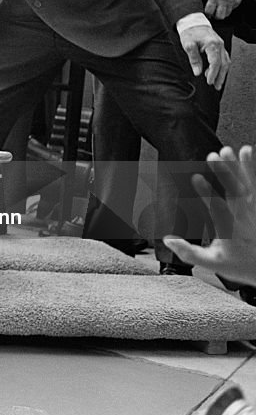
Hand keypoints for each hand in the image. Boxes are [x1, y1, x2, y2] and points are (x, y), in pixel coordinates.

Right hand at [165, 145, 255, 287]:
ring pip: (248, 184)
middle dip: (224, 173)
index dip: (207, 193)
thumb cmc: (243, 265)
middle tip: (213, 156)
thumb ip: (189, 252)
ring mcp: (255, 210)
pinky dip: (254, 168)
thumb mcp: (213, 264)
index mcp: (229, 231)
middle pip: (234, 191)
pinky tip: (250, 150)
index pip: (218, 209)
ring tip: (230, 149)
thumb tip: (167, 240)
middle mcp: (244, 217)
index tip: (196, 177)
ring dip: (239, 165)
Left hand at [179, 24, 229, 89]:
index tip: (209, 81)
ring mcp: (221, 46)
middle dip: (220, 76)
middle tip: (216, 86)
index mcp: (212, 44)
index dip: (213, 73)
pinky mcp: (219, 46)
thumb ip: (193, 59)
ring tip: (217, 83)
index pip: (215, 62)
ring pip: (226, 62)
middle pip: (223, 64)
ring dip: (222, 73)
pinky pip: (224, 58)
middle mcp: (219, 45)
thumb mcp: (188, 45)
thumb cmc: (190, 32)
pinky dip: (222, 67)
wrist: (193, 22)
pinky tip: (217, 73)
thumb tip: (197, 72)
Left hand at [205, 0, 244, 20]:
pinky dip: (229, 9)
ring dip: (223, 13)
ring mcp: (231, 1)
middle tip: (215, 14)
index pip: (209, 11)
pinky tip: (227, 5)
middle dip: (216, 16)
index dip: (208, 14)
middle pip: (219, 16)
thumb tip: (207, 8)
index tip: (208, 14)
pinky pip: (232, 9)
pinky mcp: (237, 1)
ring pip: (226, 14)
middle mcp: (222, 0)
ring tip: (221, 10)